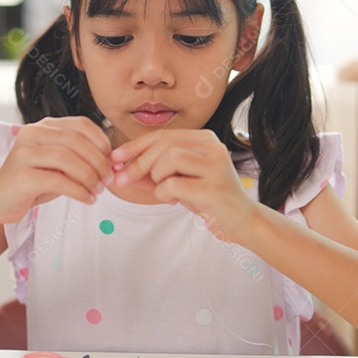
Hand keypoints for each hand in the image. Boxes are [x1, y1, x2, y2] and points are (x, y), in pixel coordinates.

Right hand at [0, 117, 111, 223]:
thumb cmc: (34, 182)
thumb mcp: (58, 163)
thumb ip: (80, 156)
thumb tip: (112, 160)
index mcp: (43, 126)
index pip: (81, 125)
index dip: (102, 142)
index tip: (112, 162)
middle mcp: (32, 134)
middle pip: (76, 141)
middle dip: (98, 162)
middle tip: (108, 179)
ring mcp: (24, 153)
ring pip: (67, 159)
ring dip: (90, 176)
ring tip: (98, 190)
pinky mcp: (21, 176)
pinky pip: (58, 181)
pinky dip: (79, 191)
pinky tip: (88, 199)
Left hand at [110, 129, 257, 242]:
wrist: (242, 221)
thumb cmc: (208, 198)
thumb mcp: (179, 180)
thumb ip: (154, 171)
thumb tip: (120, 168)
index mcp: (204, 139)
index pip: (162, 135)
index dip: (135, 146)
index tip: (115, 159)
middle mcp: (212, 146)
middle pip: (163, 144)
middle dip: (137, 163)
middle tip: (123, 180)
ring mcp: (216, 165)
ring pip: (169, 158)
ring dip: (155, 177)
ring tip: (162, 191)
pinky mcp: (214, 187)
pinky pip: (174, 184)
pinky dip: (164, 193)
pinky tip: (173, 200)